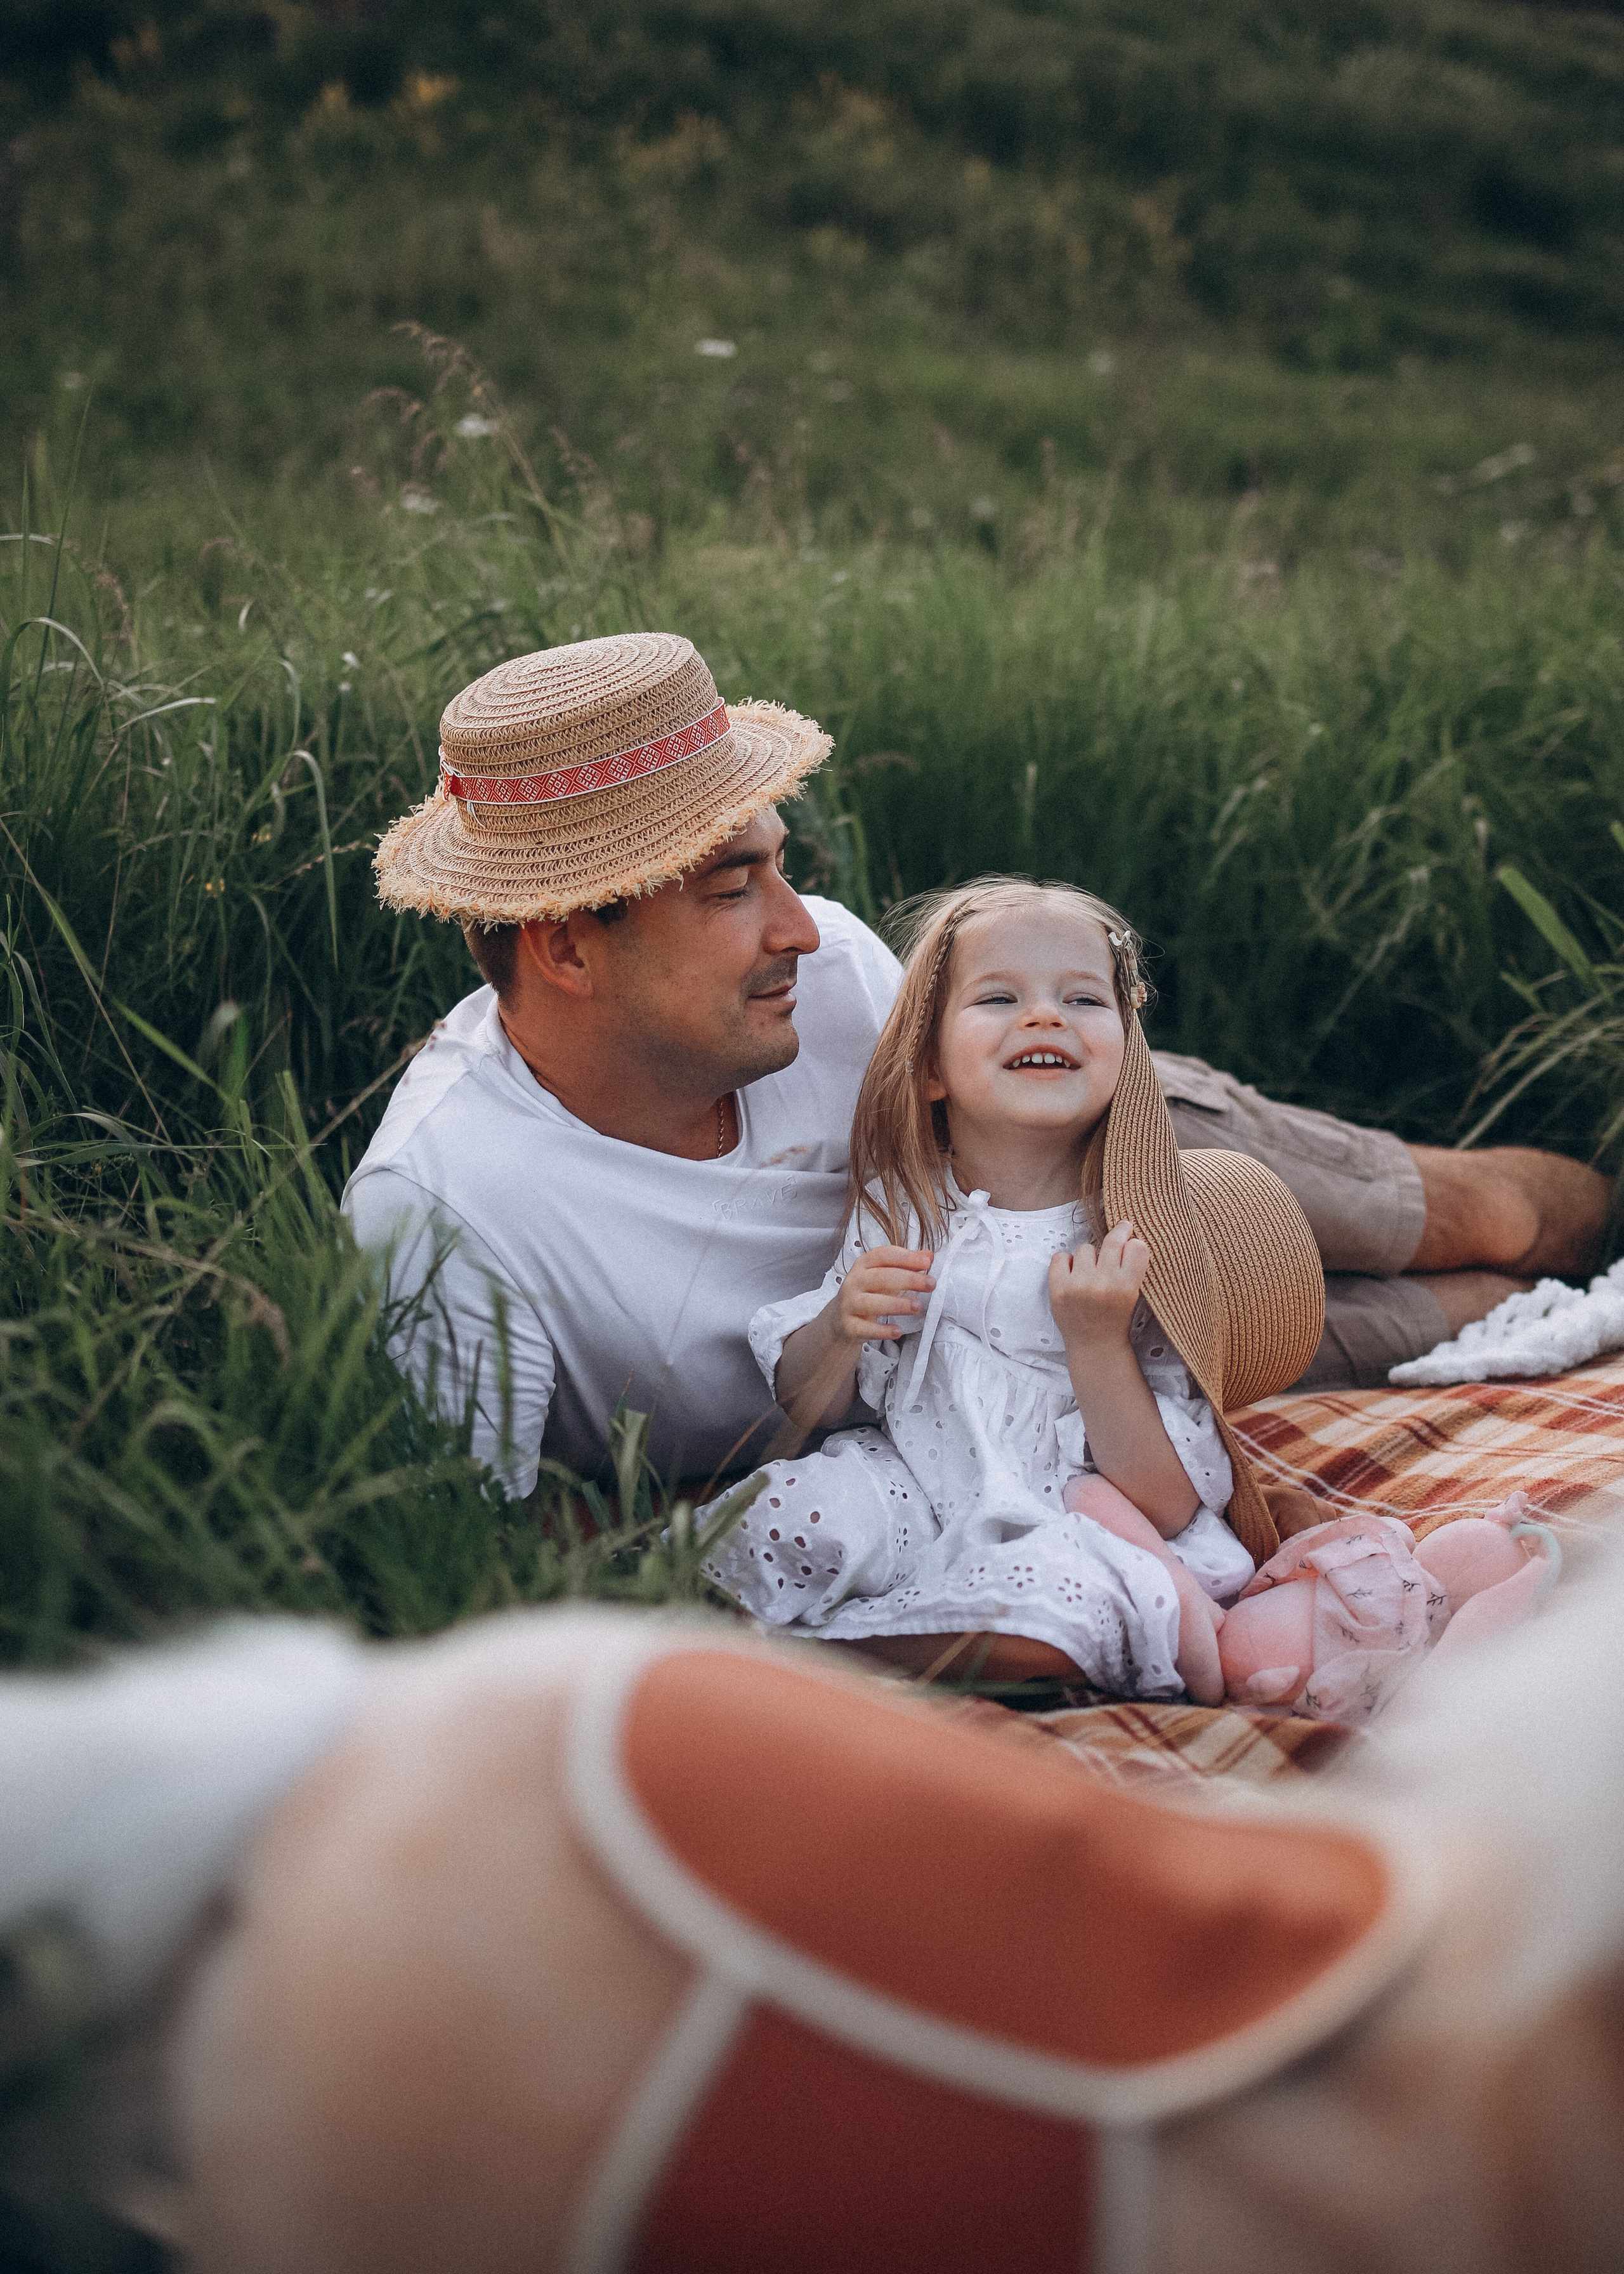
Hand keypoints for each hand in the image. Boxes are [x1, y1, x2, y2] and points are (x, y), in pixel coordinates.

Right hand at [835, 1247, 935, 1342]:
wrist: (840, 1319)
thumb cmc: (867, 1294)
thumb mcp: (884, 1276)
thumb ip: (906, 1265)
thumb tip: (928, 1255)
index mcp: (863, 1266)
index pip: (883, 1255)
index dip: (905, 1257)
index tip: (926, 1262)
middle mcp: (854, 1282)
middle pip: (880, 1277)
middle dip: (908, 1279)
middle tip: (930, 1284)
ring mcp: (849, 1304)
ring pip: (872, 1303)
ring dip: (896, 1304)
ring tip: (917, 1307)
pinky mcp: (848, 1326)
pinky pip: (865, 1328)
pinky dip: (882, 1331)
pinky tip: (898, 1331)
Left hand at [1048, 1218, 1148, 1356]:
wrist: (1094, 1346)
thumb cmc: (1116, 1318)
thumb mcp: (1133, 1295)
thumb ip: (1131, 1268)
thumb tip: (1127, 1234)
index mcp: (1127, 1287)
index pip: (1137, 1247)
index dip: (1135, 1242)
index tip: (1132, 1242)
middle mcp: (1103, 1284)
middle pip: (1112, 1241)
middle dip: (1120, 1231)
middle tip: (1122, 1227)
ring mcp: (1078, 1286)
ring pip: (1086, 1248)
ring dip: (1090, 1257)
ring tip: (1091, 1273)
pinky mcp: (1058, 1289)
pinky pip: (1061, 1256)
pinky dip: (1067, 1262)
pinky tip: (1074, 1274)